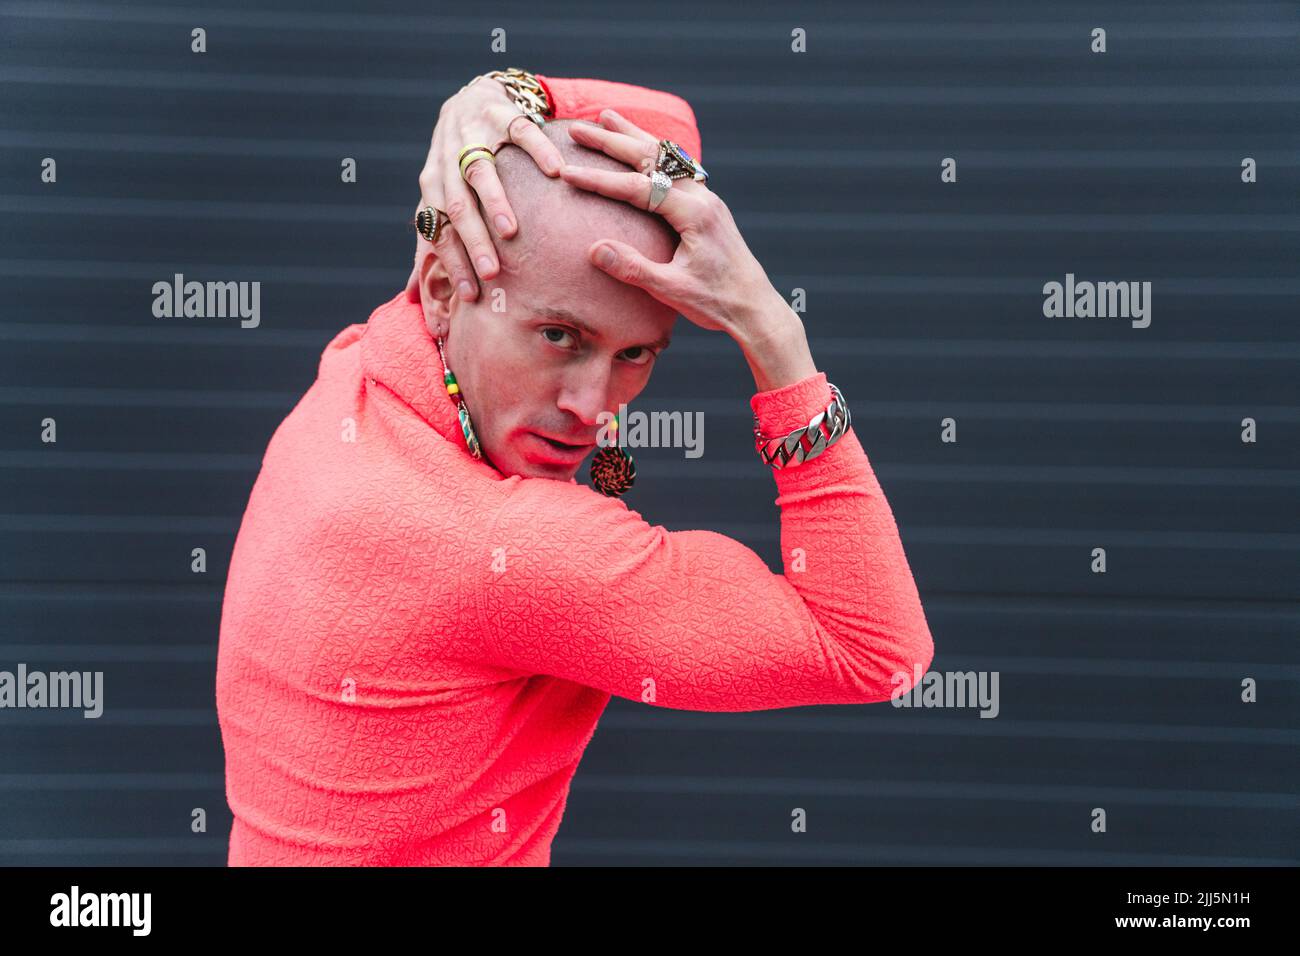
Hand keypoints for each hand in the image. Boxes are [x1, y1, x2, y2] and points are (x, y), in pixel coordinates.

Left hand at [404, 74, 565, 302]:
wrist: (468, 98)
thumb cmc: (455, 160)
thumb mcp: (438, 197)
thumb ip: (428, 242)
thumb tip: (410, 296)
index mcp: (432, 183)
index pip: (438, 228)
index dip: (452, 262)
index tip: (470, 294)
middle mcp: (448, 158)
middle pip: (457, 204)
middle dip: (473, 240)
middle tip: (491, 272)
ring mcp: (474, 134)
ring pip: (481, 170)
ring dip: (495, 201)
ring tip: (510, 230)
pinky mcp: (501, 112)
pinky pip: (520, 131)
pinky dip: (538, 150)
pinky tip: (556, 173)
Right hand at [557, 109, 792, 340]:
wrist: (755, 307)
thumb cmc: (716, 303)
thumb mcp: (672, 290)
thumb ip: (634, 269)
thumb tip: (594, 250)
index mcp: (694, 214)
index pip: (638, 188)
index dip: (600, 180)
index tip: (569, 173)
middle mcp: (703, 198)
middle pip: (651, 158)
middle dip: (611, 141)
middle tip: (577, 128)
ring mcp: (708, 199)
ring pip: (666, 156)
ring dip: (634, 135)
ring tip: (607, 117)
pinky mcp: (708, 207)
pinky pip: (678, 168)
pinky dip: (655, 152)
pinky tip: (644, 147)